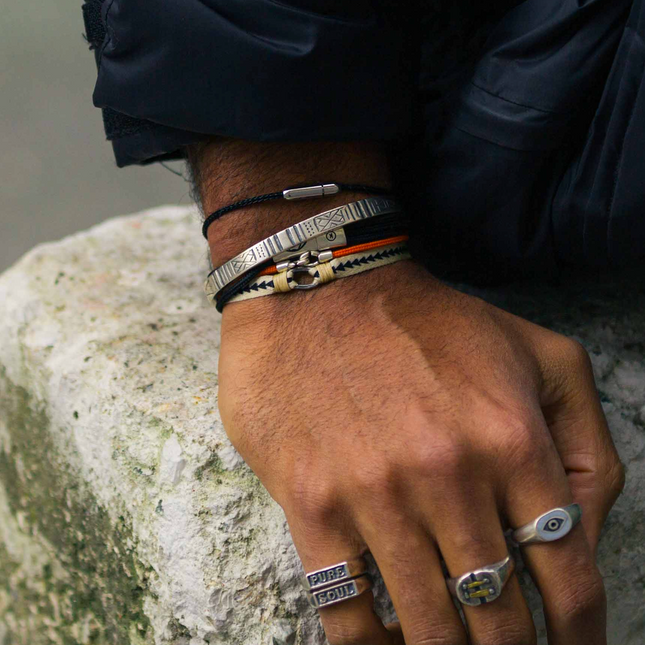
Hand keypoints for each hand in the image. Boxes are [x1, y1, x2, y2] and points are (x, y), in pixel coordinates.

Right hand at [217, 259, 623, 644]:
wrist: (319, 289)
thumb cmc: (427, 321)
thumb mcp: (540, 353)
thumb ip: (589, 444)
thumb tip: (582, 535)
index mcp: (512, 439)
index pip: (568, 577)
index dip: (580, 636)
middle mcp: (447, 475)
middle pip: (499, 617)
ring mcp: (374, 494)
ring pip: (426, 628)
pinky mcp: (311, 503)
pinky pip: (346, 614)